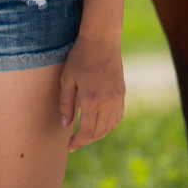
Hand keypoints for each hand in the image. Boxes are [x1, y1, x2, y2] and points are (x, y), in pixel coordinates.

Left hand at [58, 35, 124, 150]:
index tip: (69, 146)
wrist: (102, 40)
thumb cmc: (80, 57)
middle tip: (74, 142)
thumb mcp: (67, 79)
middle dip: (86, 140)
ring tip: (85, 134)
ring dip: (97, 134)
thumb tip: (66, 125)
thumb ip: (66, 104)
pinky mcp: (122, 93)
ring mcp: (117, 99)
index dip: (78, 142)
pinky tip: (99, 124)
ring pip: (109, 127)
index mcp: (92, 101)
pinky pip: (117, 117)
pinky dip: (108, 125)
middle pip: (98, 133)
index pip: (87, 132)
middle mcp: (107, 103)